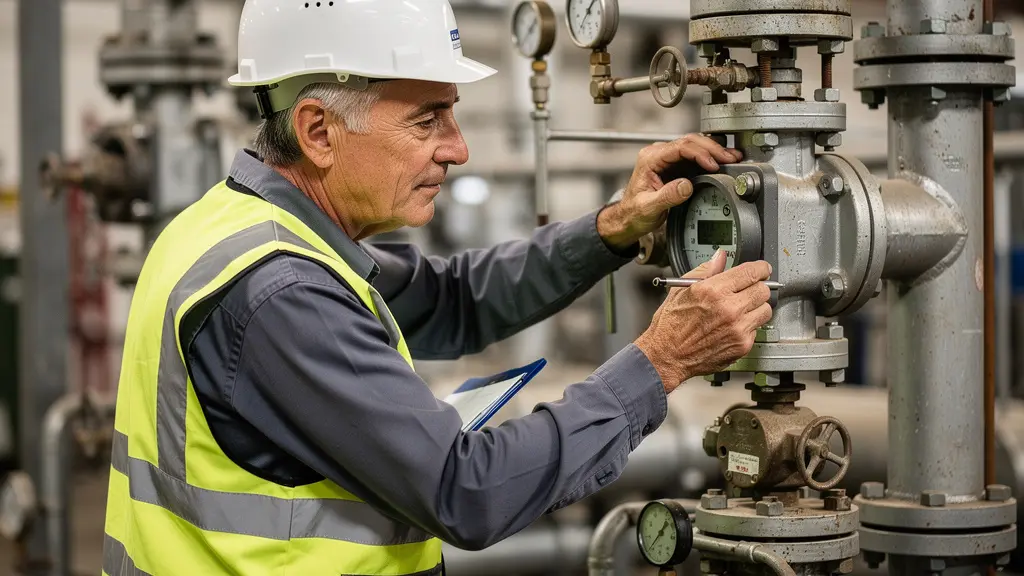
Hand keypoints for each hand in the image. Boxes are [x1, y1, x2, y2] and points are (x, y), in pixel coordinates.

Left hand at [597, 134, 741, 250]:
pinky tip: (723, 162)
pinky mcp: (677, 166)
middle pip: (691, 141)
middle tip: (730, 159)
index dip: (700, 154)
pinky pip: (697, 156)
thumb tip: (686, 185)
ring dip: (715, 151)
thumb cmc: (634, 212)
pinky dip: (711, 158)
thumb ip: (667, 196)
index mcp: (650, 159)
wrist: (630, 217)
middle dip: (713, 149)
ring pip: (696, 146)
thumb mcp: (648, 207)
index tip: (713, 165)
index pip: (680, 148)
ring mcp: (668, 158)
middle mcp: (659, 154)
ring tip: (732, 158)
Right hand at [635, 251, 772, 392]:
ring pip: (765, 310)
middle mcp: (729, 309)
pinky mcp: (742, 345)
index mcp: (713, 291)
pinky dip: (748, 326)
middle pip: (763, 290)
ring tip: (740, 310)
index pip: (751, 272)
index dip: (760, 268)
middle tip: (748, 290)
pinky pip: (757, 329)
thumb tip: (720, 257)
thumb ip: (705, 271)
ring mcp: (738, 328)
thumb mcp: (681, 290)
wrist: (667, 356)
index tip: (762, 268)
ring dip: (756, 307)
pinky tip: (732, 327)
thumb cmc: (670, 326)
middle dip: (757, 287)